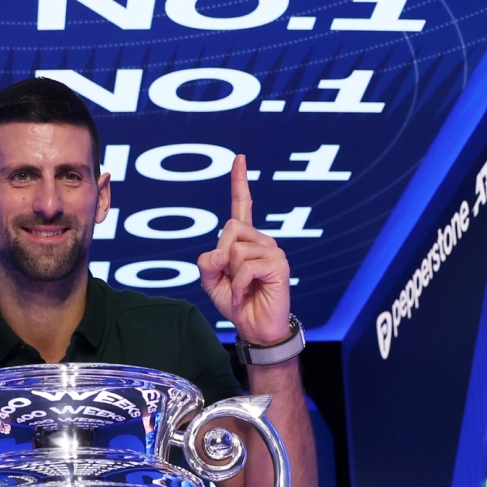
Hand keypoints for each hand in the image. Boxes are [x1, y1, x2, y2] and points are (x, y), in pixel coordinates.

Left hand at [198, 156, 291, 342]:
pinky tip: (245, 295)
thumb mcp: (210, 281)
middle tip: (230, 279)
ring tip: (241, 290)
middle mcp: (261, 240)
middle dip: (222, 255)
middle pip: (230, 228)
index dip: (239, 183)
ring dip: (230, 276)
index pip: (242, 206)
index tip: (239, 158)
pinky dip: (237, 286)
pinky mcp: (279, 264)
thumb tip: (222, 252)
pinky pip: (245, 267)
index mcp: (245, 240)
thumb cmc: (236, 302)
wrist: (255, 328)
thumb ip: (207, 262)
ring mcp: (273, 250)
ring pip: (236, 249)